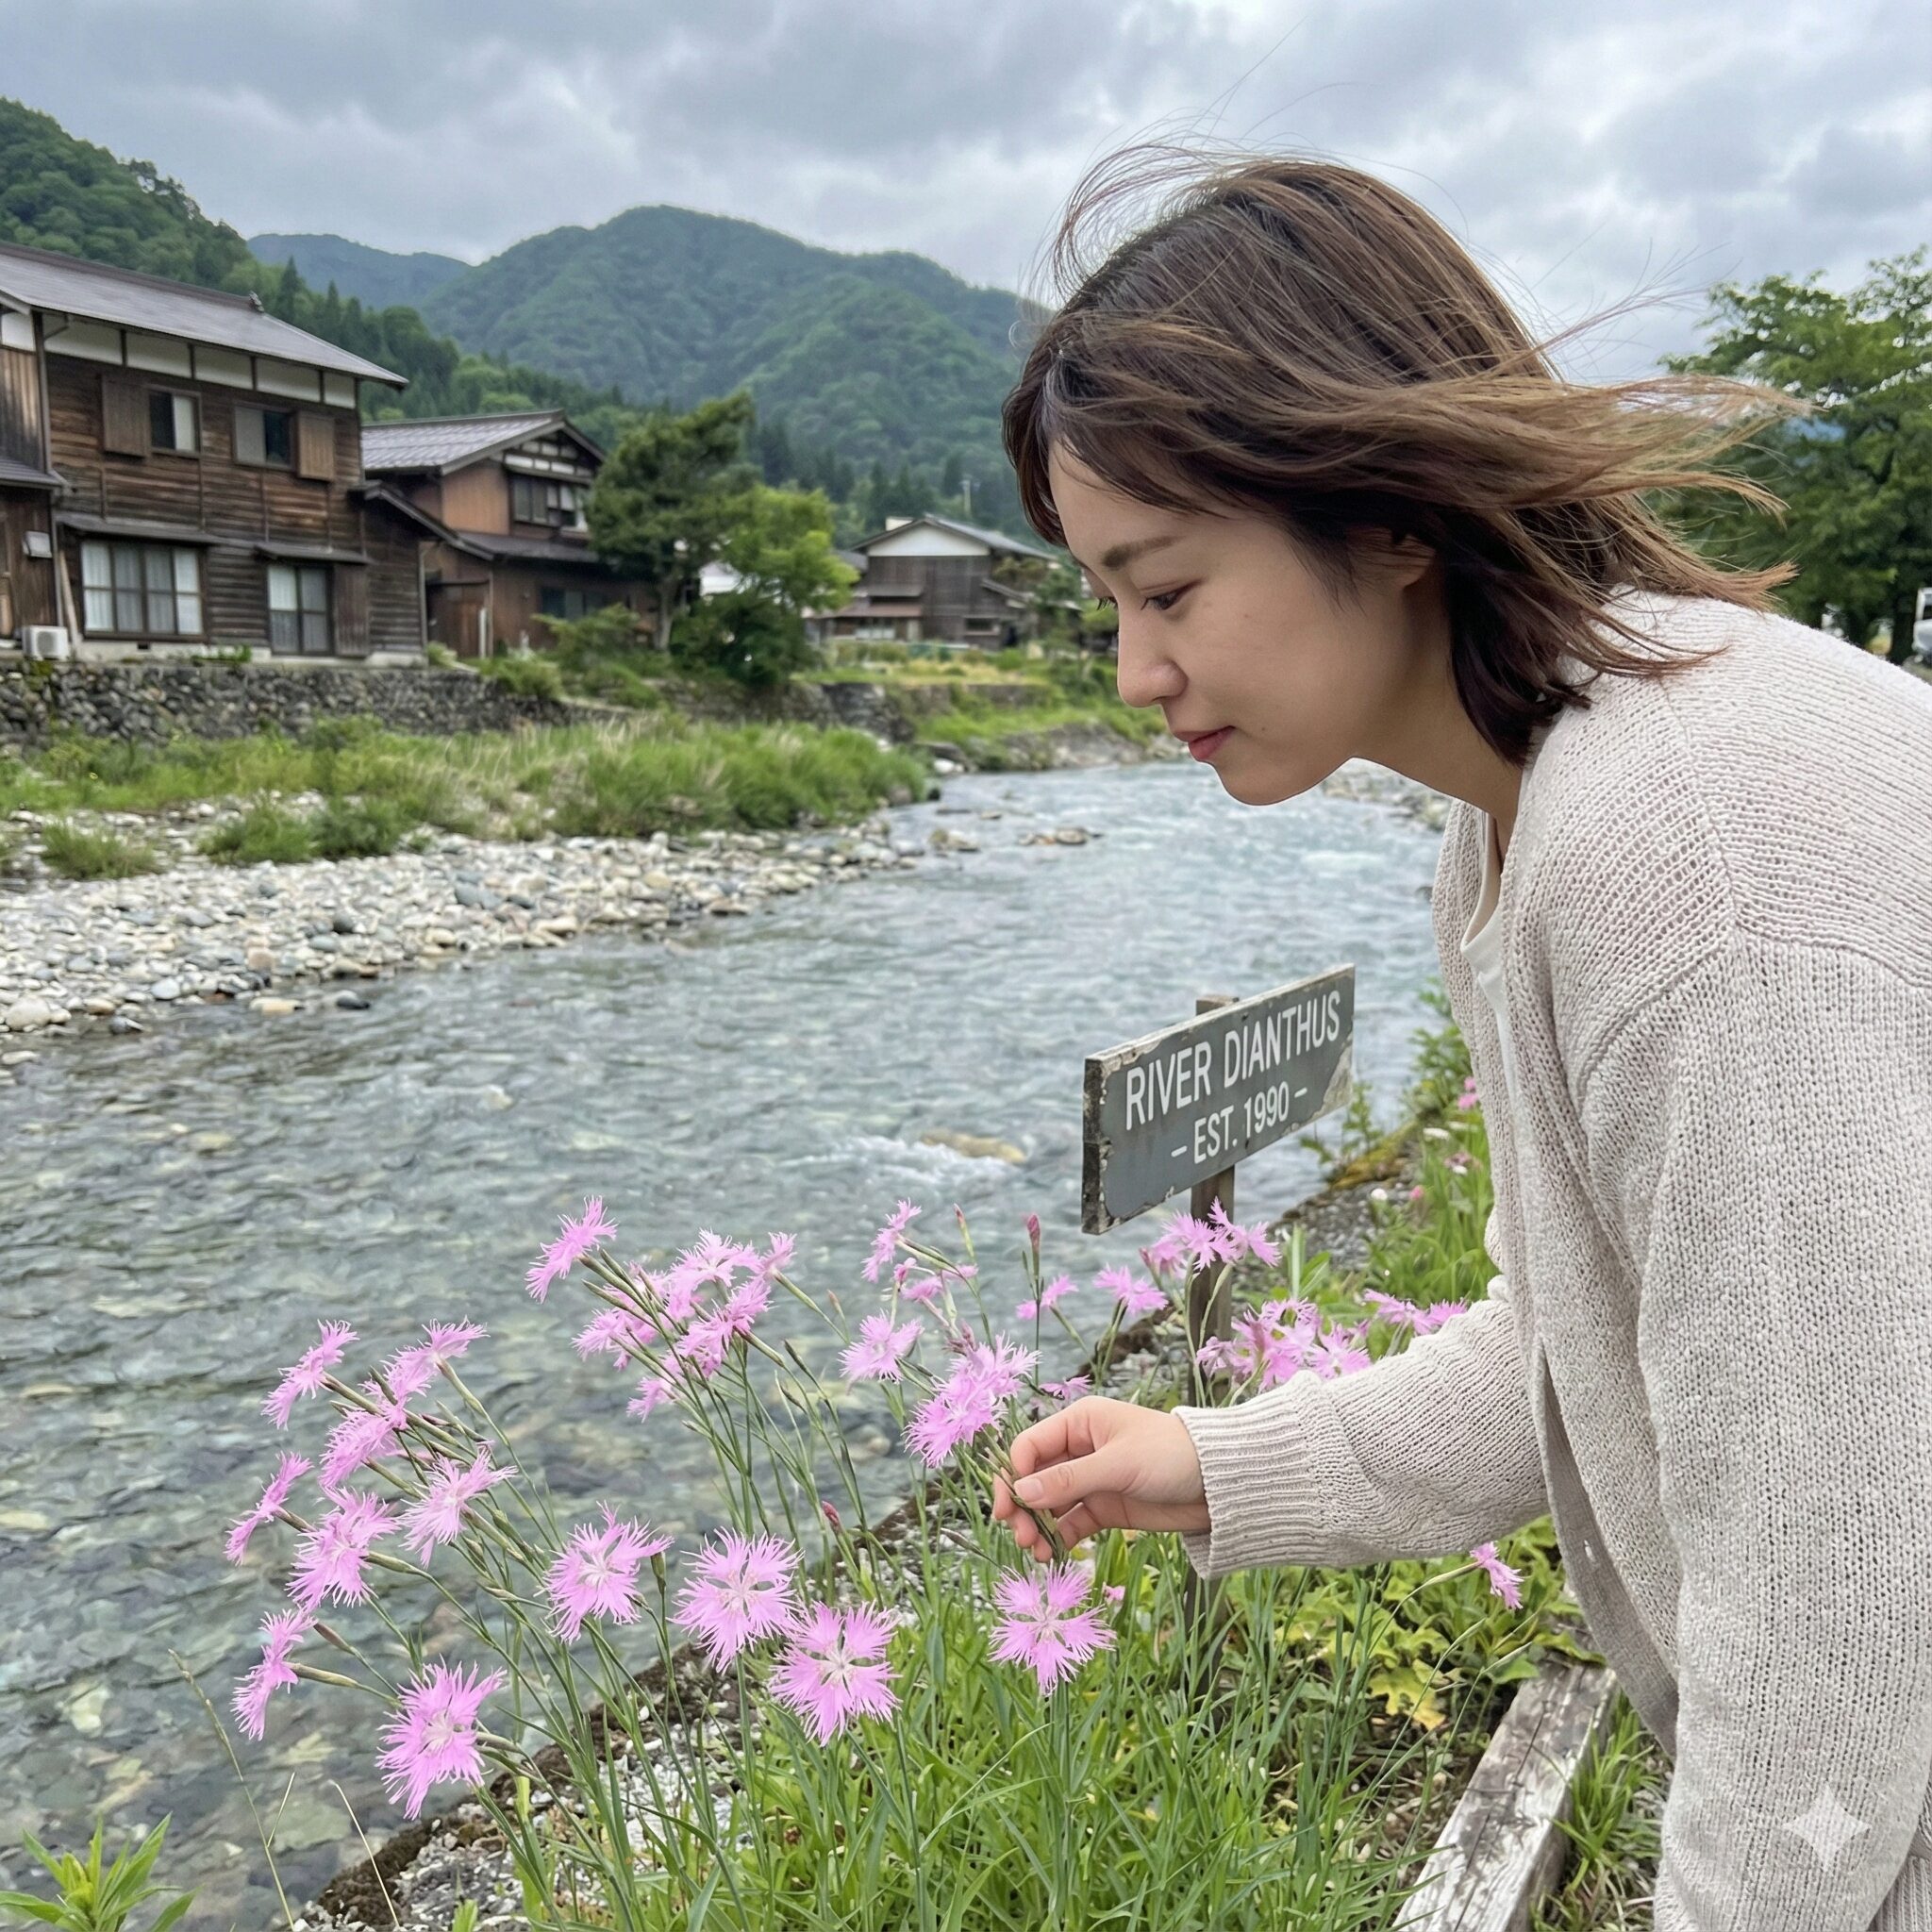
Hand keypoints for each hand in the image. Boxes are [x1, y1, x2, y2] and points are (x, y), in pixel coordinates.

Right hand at [992, 1396, 1209, 1559]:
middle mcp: (1080, 1449)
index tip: (1009, 1508)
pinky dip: (1058, 1537)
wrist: (1218, 1485)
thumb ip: (1069, 1479)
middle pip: (1035, 1478)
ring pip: (1049, 1504)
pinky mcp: (1105, 1508)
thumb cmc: (1170, 1456)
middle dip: (1023, 1507)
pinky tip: (1052, 1554)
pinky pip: (1070, 1523)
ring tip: (1035, 1551)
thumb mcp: (1118, 1464)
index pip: (1030, 1446)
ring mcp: (1092, 1480)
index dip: (1014, 1475)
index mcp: (1080, 1423)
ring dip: (1037, 1526)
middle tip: (1020, 1537)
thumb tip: (1021, 1492)